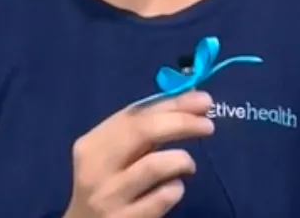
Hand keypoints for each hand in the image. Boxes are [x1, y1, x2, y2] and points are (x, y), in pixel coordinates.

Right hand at [63, 91, 214, 217]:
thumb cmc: (106, 185)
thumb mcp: (113, 156)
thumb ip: (142, 130)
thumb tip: (187, 100)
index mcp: (92, 144)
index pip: (134, 114)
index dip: (172, 103)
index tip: (203, 100)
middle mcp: (96, 168)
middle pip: (142, 132)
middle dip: (181, 123)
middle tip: (207, 125)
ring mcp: (109, 197)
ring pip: (153, 165)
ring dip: (181, 159)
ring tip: (188, 164)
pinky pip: (161, 198)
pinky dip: (175, 188)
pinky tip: (174, 188)